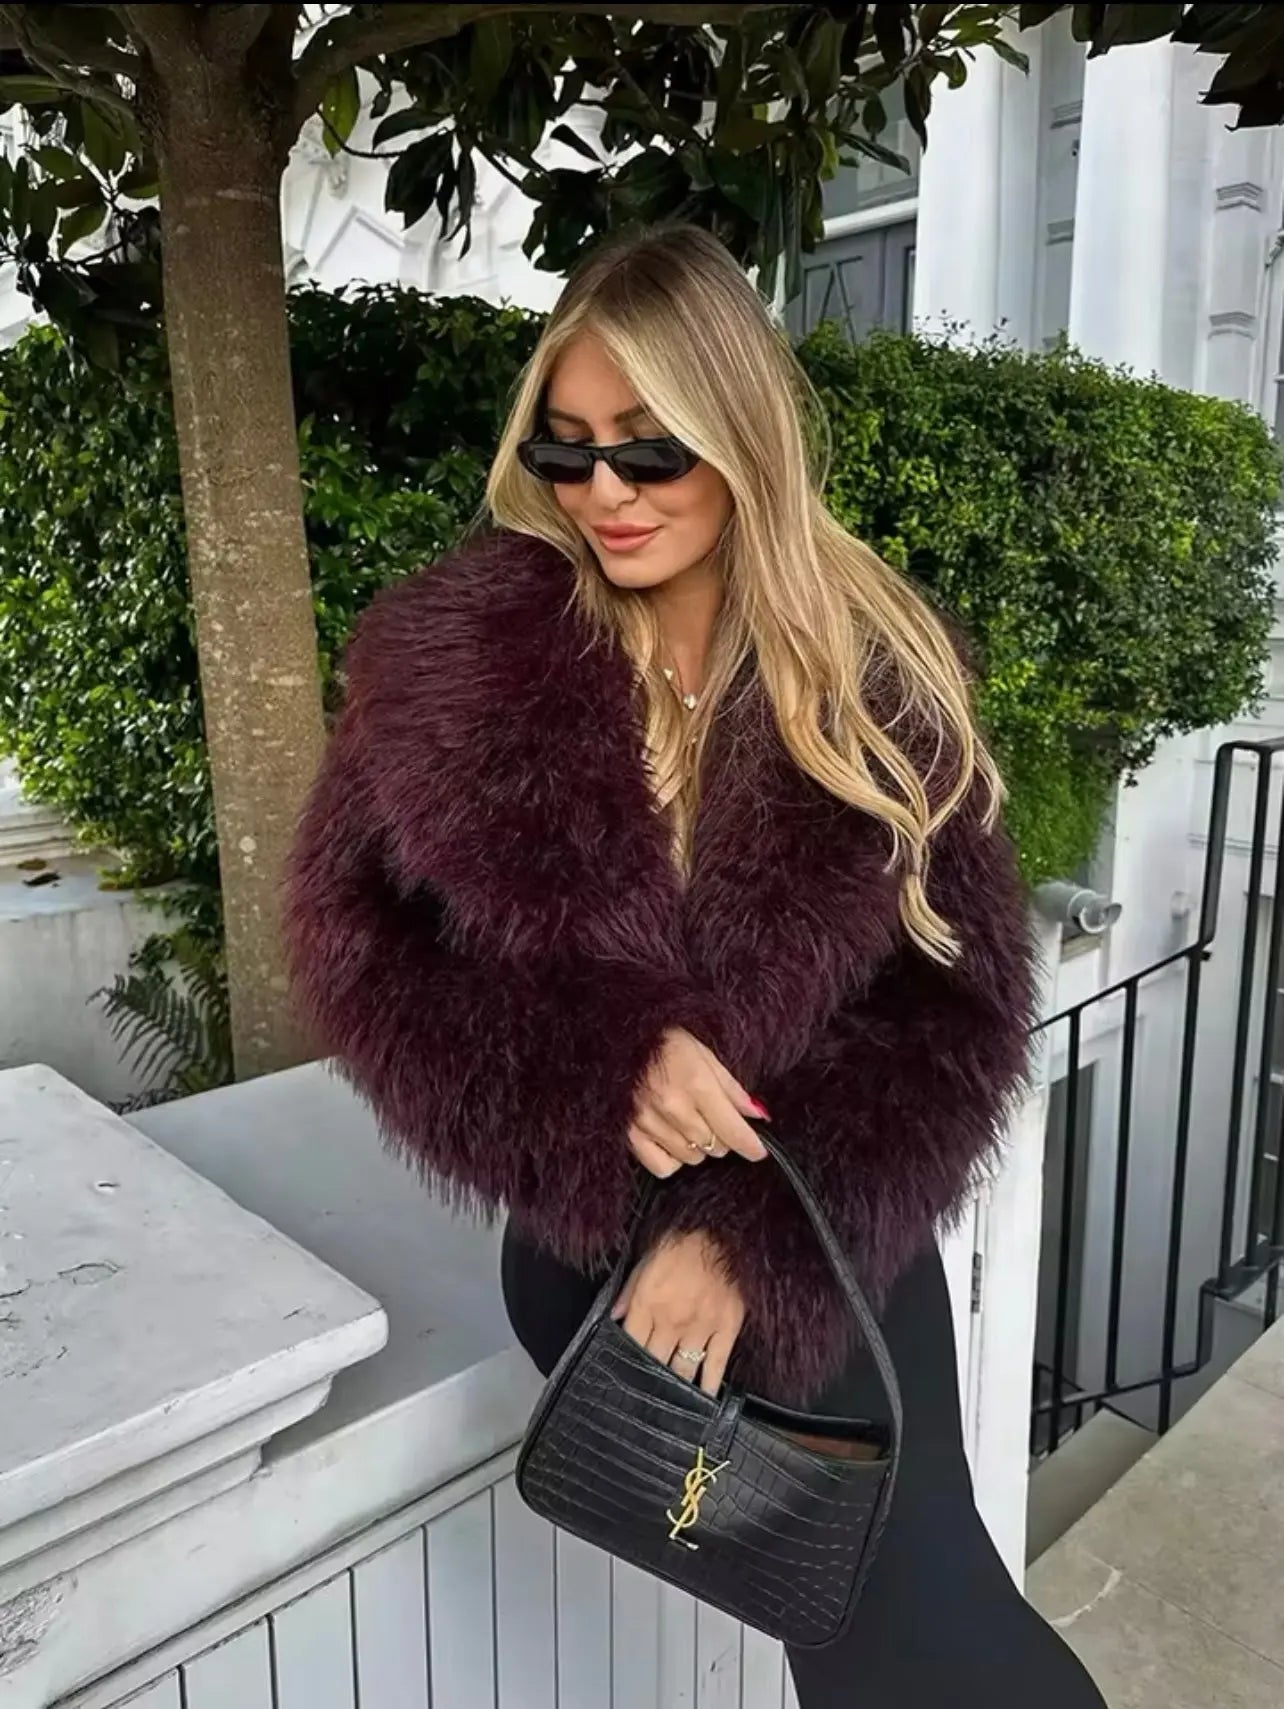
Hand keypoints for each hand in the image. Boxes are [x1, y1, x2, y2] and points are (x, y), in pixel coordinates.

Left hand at [611, 1229, 743, 1395]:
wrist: (723, 1229)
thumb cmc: (682, 1240)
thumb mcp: (646, 1259)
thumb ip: (628, 1291)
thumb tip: (613, 1316)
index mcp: (647, 1303)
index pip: (630, 1344)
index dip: (625, 1362)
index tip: (622, 1378)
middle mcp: (671, 1321)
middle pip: (654, 1362)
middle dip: (648, 1379)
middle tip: (644, 1398)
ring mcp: (700, 1327)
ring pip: (683, 1369)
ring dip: (675, 1387)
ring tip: (670, 1403)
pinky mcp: (726, 1328)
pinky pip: (716, 1364)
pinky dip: (709, 1385)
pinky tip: (704, 1399)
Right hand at [629, 1027, 769, 1177]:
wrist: (614, 1035)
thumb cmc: (662, 1039)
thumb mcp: (703, 1052)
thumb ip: (731, 1088)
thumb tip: (758, 1114)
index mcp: (696, 1084)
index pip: (733, 1131)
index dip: (751, 1146)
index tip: (758, 1151)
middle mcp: (673, 1108)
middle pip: (715, 1147)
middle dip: (722, 1137)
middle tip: (714, 1119)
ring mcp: (649, 1123)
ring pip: (691, 1158)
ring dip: (698, 1147)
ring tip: (689, 1124)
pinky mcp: (629, 1134)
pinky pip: (661, 1167)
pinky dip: (672, 1159)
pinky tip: (671, 1140)